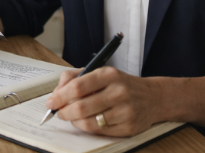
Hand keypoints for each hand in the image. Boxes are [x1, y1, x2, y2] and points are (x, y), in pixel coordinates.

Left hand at [45, 67, 162, 136]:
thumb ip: (76, 77)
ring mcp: (125, 111)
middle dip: (64, 112)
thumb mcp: (101, 73)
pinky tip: (85, 122)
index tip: (51, 102)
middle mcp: (119, 92)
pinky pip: (99, 132)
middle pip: (81, 107)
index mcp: (109, 75)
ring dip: (74, 121)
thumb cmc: (121, 85)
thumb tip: (57, 91)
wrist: (153, 98)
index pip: (78, 86)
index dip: (60, 96)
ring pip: (88, 122)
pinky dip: (87, 128)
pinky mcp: (129, 127)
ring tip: (72, 117)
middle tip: (58, 113)